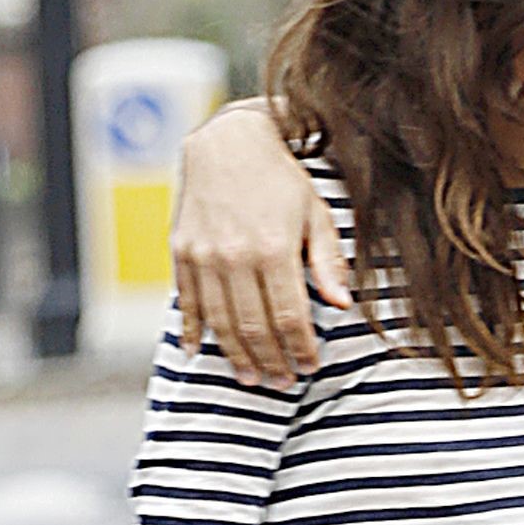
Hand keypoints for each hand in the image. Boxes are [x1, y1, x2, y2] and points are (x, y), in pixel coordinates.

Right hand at [172, 100, 349, 385]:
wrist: (228, 141)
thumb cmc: (281, 179)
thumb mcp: (316, 214)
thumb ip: (328, 261)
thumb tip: (342, 306)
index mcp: (274, 249)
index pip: (290, 317)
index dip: (301, 349)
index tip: (310, 367)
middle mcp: (236, 256)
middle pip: (254, 327)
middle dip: (271, 362)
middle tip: (283, 383)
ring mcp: (204, 255)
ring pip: (221, 322)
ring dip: (237, 356)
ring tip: (252, 379)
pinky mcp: (181, 251)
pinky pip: (187, 302)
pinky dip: (193, 331)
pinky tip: (199, 354)